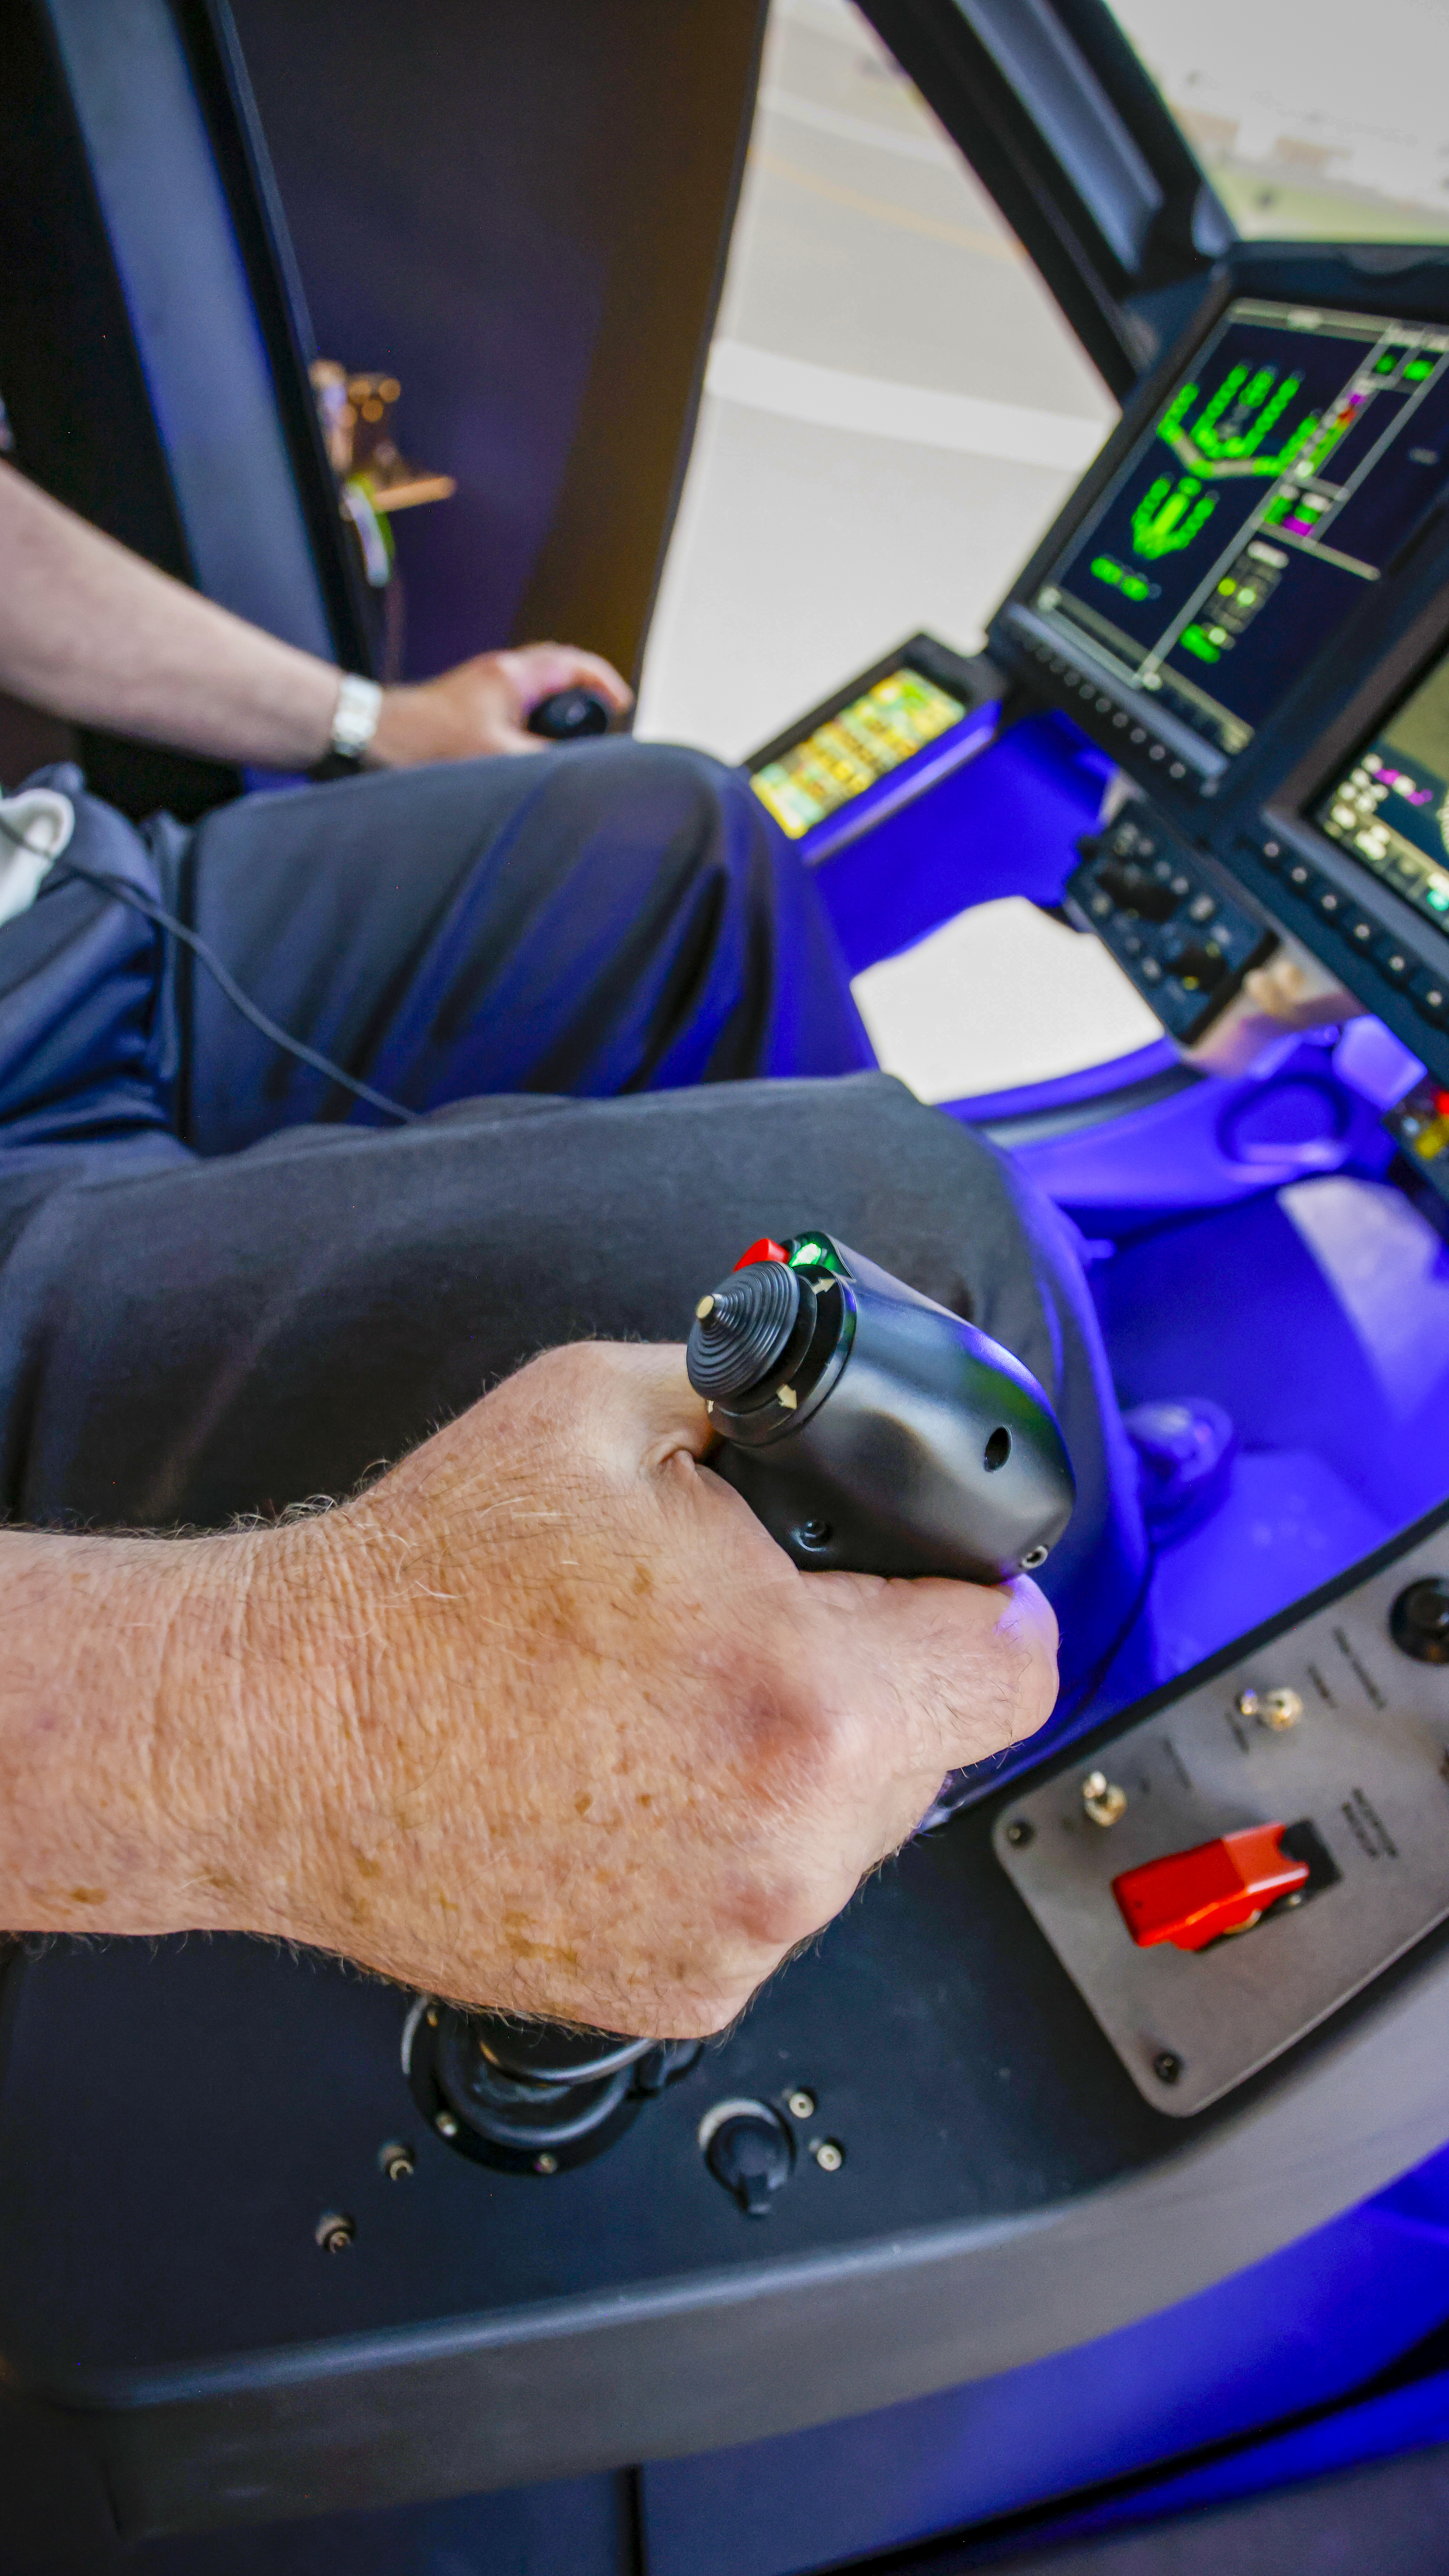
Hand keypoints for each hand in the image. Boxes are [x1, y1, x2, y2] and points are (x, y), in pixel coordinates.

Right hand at [262, 1344, 1058, 2033]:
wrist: (278, 1735)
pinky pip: (766, 1898)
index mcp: (807, 1701)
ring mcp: (734, 1938)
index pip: (1015, 1666)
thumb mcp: (608, 1409)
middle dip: (876, 1677)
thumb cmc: (420, 1590)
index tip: (942, 1591)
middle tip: (761, 1627)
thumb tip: (832, 1408)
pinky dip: (728, 1841)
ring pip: (849, 1833)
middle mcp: (790, 1844)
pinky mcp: (678, 1993)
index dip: (982, 1606)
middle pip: (936, 1749)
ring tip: (671, 1702)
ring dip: (801, 1765)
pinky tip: (630, 1779)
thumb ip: (756, 1401)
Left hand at [367, 642, 632, 764]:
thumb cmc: (429, 743)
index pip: (573, 663)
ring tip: (571, 730)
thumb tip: (581, 768)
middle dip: (585, 687)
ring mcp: (483, 683)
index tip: (620, 704)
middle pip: (557, 666)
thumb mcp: (497, 756)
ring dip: (558, 699)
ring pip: (535, 680)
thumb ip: (543, 759)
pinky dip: (534, 710)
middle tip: (601, 715)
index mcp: (512, 676)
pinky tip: (530, 740)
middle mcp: (499, 672)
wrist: (376, 735)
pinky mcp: (469, 698)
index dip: (603, 681)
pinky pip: (515, 696)